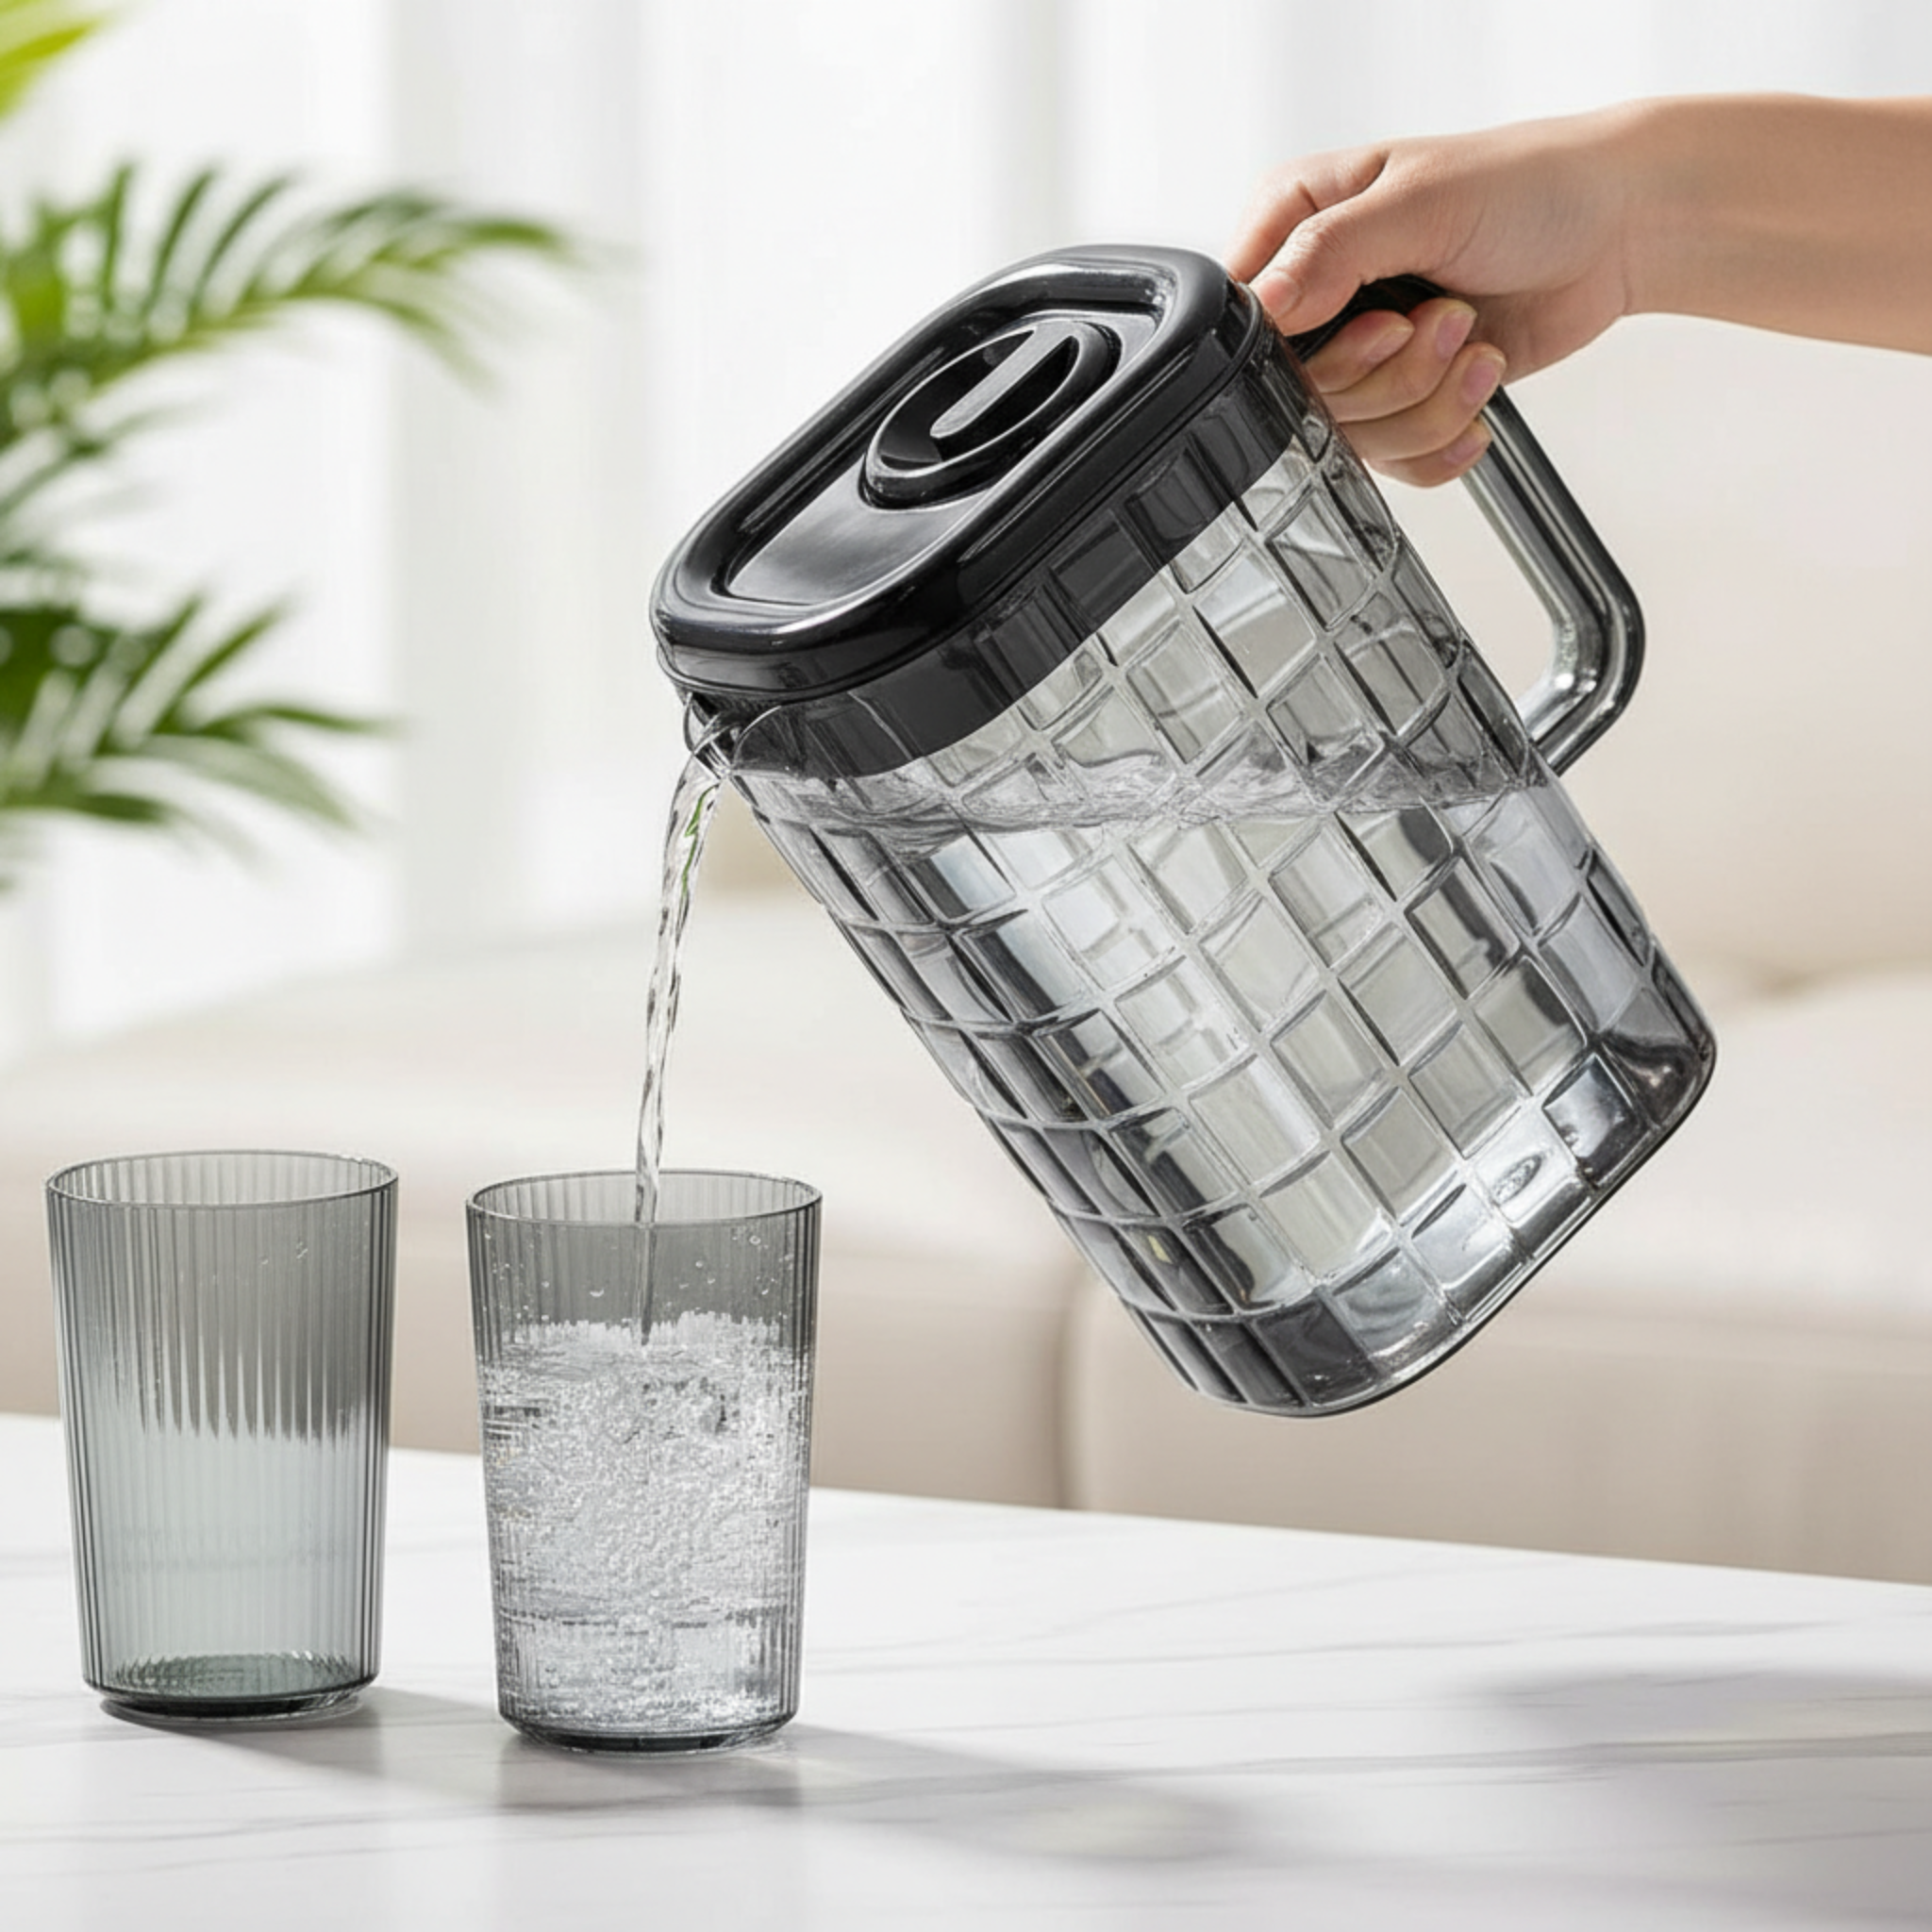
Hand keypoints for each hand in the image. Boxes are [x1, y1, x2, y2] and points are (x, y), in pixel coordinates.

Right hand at [1226, 108, 1639, 485]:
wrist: (1615, 229)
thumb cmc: (1528, 186)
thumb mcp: (1421, 202)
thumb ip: (1331, 251)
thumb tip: (1265, 304)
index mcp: (1294, 222)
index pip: (1248, 319)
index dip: (1304, 346)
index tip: (1380, 319)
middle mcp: (1316, 294)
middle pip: (1301, 392)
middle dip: (1390, 371)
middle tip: (1445, 318)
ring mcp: (1358, 352)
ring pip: (1351, 434)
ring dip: (1429, 399)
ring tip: (1475, 338)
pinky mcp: (1400, 398)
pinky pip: (1393, 460)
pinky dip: (1445, 435)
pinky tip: (1477, 381)